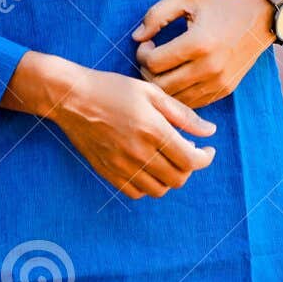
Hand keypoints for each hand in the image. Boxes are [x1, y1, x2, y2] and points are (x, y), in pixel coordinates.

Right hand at [40, 63, 216, 199]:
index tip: (207, 150)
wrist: (71, 98)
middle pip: (178, 178)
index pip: (191, 160)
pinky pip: (136, 193)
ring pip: (158, 190)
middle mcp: (139, 152)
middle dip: (188, 167)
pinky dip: (147, 185)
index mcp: (153, 129)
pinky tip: (147, 167)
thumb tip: (210, 132)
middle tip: (185, 151)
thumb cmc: (112, 89)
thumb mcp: (151, 92)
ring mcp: (122, 166)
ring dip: (169, 178)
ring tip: (166, 160)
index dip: (205, 158)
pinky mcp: (108, 172)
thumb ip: (183, 114)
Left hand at [131, 0, 276, 107]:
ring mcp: (218, 82)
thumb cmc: (220, 4)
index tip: (147, 42)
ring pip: (175, 98)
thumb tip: (136, 37)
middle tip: (151, 56)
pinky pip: (192, 102)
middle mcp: (209, 67)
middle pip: (160, 85)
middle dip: (147, 71)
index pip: (154, 63)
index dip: (142, 53)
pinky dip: (178, 92)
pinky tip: (177, 75)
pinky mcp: (224, 90)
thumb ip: (157, 15)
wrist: (260, 17)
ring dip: (161, 85)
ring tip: (163, 66)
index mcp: (199, 43)